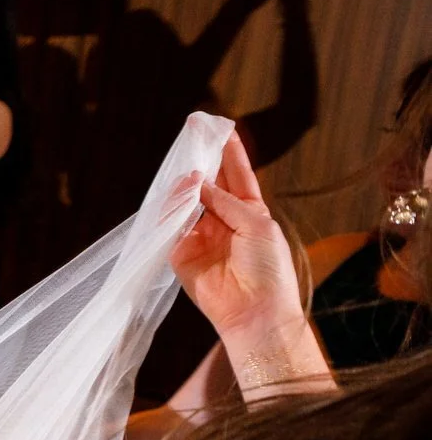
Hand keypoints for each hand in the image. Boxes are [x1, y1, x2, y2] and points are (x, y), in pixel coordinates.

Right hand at [170, 130, 304, 351]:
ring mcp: (200, 236)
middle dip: (202, 160)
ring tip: (186, 168)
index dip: (228, 152)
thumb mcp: (256, 224)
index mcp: (249, 213)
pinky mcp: (180, 254)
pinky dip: (171, 211)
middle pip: (209, 184)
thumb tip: (196, 182)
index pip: (237, 176)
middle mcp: (223, 221)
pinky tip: (177, 196)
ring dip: (186, 185)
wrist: (255, 311)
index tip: (220, 127)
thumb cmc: (268, 269)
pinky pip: (171, 227)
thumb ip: (225, 201)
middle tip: (193, 134)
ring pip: (187, 203)